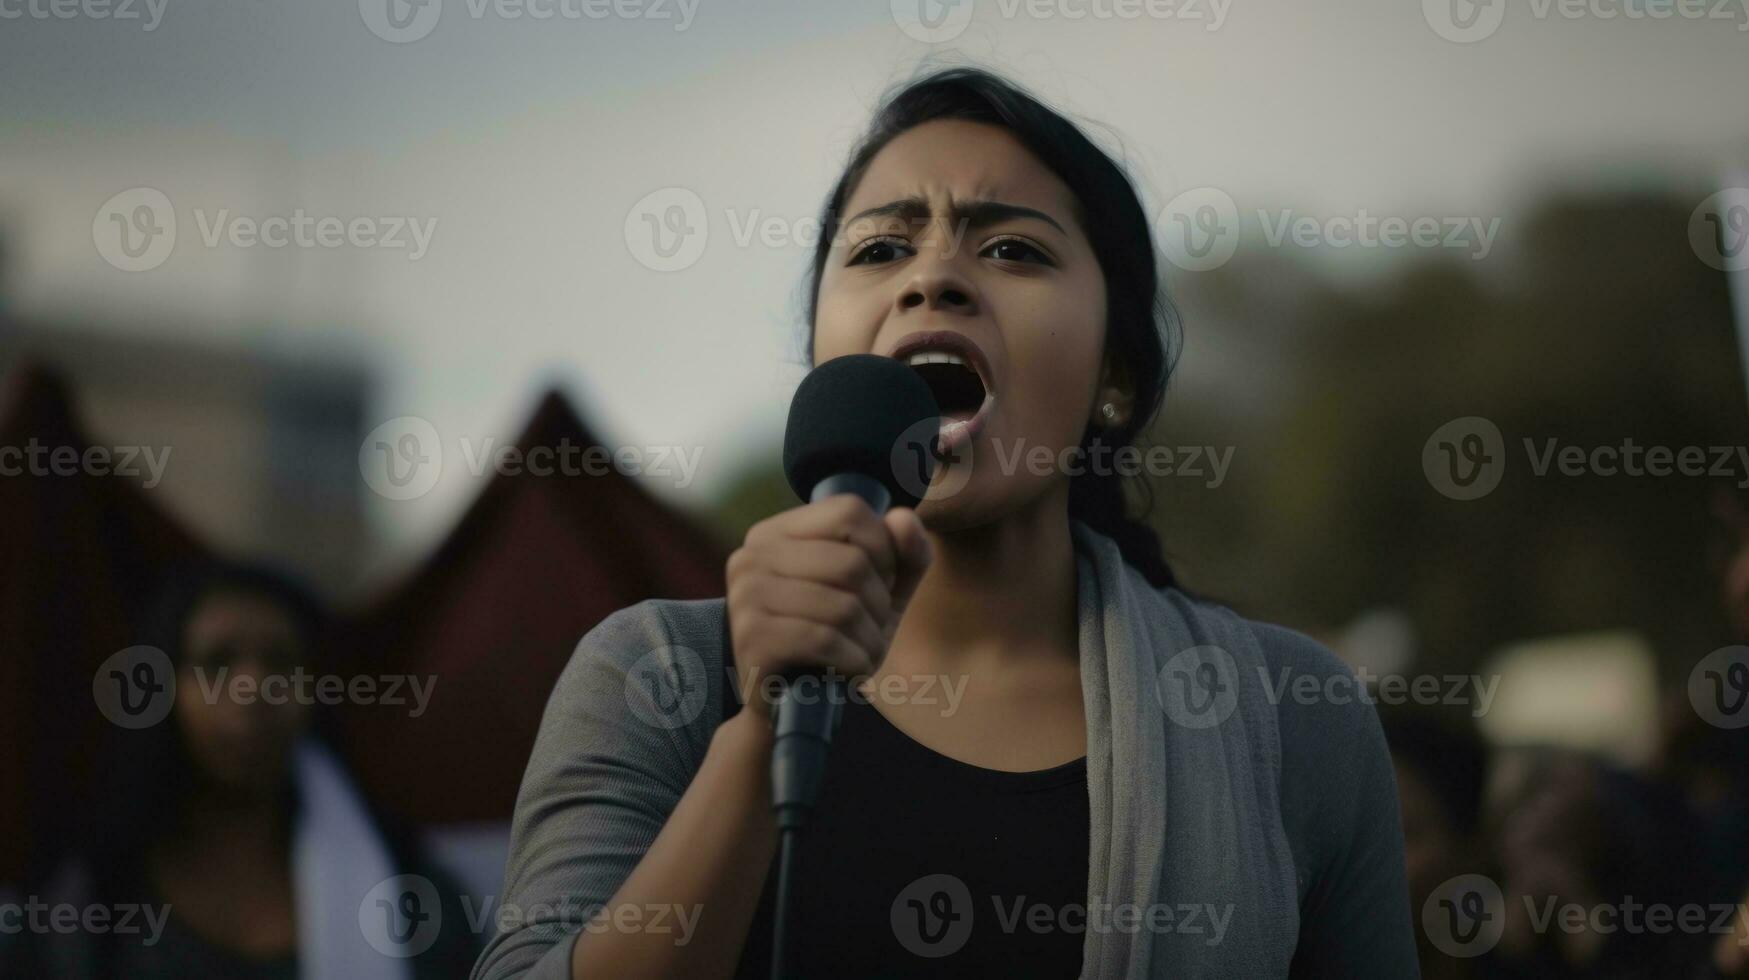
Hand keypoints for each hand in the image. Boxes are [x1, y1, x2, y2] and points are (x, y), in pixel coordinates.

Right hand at [724, 494, 931, 720]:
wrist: (789, 702)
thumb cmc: (838, 636)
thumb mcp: (881, 590)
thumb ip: (905, 552)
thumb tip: (904, 518)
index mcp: (777, 532)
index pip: (849, 511)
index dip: (883, 548)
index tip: (880, 582)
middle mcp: (752, 555)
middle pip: (852, 562)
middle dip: (879, 603)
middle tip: (871, 627)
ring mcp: (746, 596)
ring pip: (843, 605)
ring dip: (870, 639)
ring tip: (862, 652)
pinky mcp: (751, 639)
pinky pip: (824, 640)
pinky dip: (853, 661)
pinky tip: (849, 670)